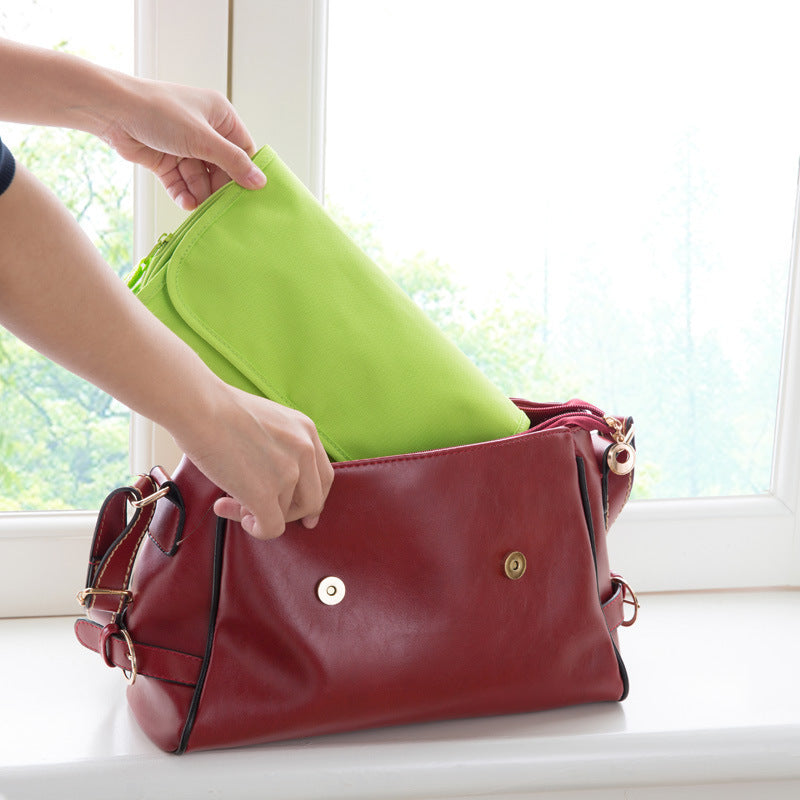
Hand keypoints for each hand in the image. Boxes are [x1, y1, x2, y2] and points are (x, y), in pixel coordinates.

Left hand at [99, 76, 266, 209]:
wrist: (112, 111)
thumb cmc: (159, 112)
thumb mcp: (202, 138)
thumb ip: (233, 162)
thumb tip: (261, 182)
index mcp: (219, 116)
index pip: (242, 149)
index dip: (245, 172)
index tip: (248, 194)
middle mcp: (204, 130)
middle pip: (221, 168)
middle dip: (219, 187)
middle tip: (222, 207)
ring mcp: (184, 146)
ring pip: (201, 178)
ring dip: (200, 193)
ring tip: (199, 206)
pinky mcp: (166, 160)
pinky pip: (181, 182)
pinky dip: (183, 193)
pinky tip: (185, 202)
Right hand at [173, 384, 333, 539]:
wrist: (199, 407)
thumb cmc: (221, 410)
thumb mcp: (270, 421)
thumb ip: (283, 446)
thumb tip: (278, 482)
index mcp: (307, 431)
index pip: (324, 477)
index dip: (315, 499)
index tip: (307, 516)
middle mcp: (304, 452)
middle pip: (312, 501)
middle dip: (290, 514)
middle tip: (264, 514)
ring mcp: (287, 473)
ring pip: (285, 514)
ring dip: (259, 513)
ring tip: (230, 500)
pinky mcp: (265, 494)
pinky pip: (272, 528)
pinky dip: (257, 529)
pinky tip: (236, 514)